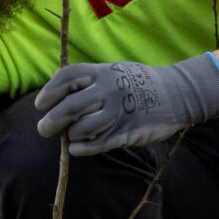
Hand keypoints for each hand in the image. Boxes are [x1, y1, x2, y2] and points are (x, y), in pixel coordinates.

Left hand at [34, 54, 218, 156]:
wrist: (177, 95)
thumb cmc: (141, 83)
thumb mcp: (115, 70)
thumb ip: (88, 76)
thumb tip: (56, 78)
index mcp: (103, 72)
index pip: (67, 78)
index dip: (50, 92)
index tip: (40, 104)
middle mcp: (108, 90)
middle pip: (70, 107)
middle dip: (52, 121)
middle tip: (44, 130)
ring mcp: (118, 112)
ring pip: (82, 128)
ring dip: (71, 135)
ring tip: (70, 137)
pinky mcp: (126, 132)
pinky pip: (97, 144)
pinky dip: (82, 148)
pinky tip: (77, 148)